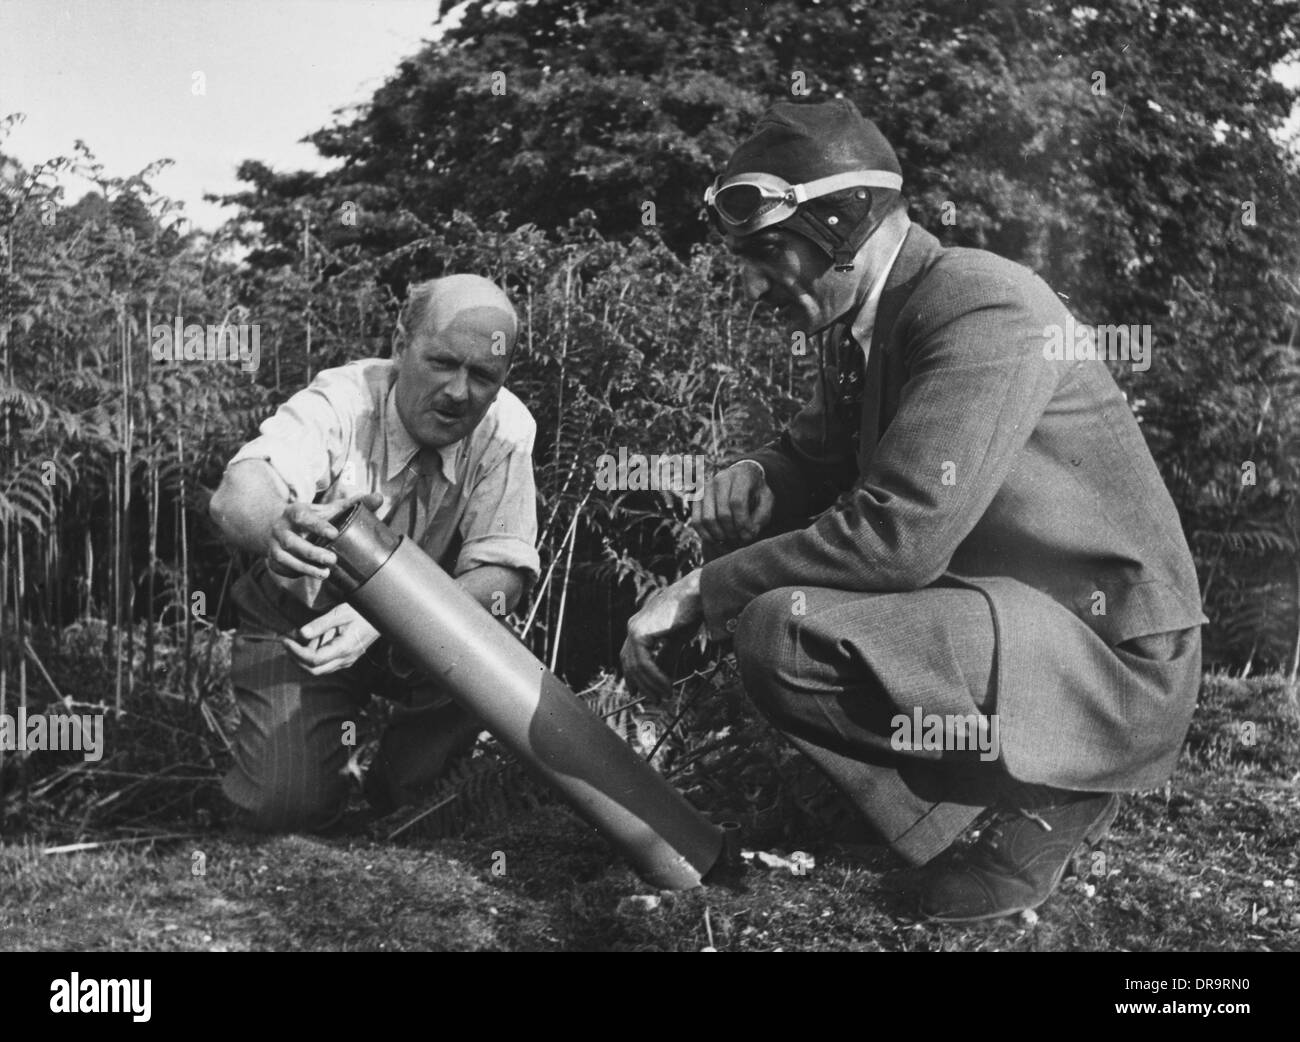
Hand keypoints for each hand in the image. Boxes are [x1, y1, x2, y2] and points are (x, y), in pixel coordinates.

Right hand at [266, 491, 383, 579]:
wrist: (279, 527)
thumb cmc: (312, 518)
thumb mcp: (329, 509)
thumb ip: (353, 504)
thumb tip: (379, 497)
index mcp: (295, 512)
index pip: (304, 517)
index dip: (318, 526)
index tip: (334, 534)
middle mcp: (281, 528)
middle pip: (292, 542)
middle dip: (311, 552)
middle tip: (332, 559)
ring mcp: (274, 545)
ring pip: (285, 558)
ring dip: (305, 567)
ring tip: (325, 573)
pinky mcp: (273, 560)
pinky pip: (282, 568)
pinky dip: (296, 572)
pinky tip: (311, 575)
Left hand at [282, 602, 380, 675]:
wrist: (383, 617)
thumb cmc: (362, 612)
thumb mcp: (340, 613)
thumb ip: (320, 624)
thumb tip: (301, 633)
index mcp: (343, 648)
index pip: (313, 660)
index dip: (296, 652)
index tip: (285, 640)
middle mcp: (345, 659)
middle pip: (313, 670)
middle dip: (296, 658)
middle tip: (287, 643)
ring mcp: (346, 661)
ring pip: (319, 669)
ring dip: (305, 657)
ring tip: (299, 639)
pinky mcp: (346, 658)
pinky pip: (326, 664)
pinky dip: (314, 656)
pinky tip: (311, 642)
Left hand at [619, 571, 703, 701]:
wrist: (696, 595)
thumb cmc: (690, 612)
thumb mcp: (676, 639)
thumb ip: (666, 656)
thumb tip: (664, 679)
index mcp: (639, 626)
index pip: (630, 657)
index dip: (634, 677)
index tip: (640, 693)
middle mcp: (633, 627)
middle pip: (630, 664)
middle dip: (642, 685)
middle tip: (655, 700)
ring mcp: (634, 629)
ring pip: (636, 666)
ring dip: (651, 684)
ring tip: (665, 695)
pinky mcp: (640, 632)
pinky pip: (644, 662)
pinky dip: (655, 677)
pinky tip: (666, 685)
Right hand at [690, 461, 773, 550]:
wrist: (742, 478)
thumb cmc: (756, 493)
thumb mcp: (767, 501)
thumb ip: (761, 517)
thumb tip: (747, 533)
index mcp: (741, 476)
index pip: (737, 502)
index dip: (743, 522)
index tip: (749, 534)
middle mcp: (720, 479)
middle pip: (723, 513)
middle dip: (733, 531)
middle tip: (741, 539)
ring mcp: (706, 488)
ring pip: (708, 519)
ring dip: (720, 535)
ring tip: (731, 539)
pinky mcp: (697, 498)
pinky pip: (696, 521)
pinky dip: (706, 535)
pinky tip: (718, 540)